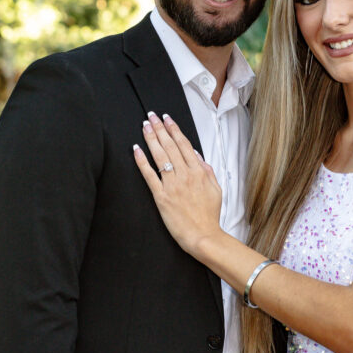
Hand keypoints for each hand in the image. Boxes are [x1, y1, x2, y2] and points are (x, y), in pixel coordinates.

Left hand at [133, 112, 222, 255]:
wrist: (203, 236)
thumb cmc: (209, 216)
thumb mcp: (216, 190)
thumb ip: (207, 171)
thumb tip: (197, 155)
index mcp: (198, 172)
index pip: (183, 144)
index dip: (174, 129)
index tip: (167, 119)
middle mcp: (185, 175)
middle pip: (170, 146)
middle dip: (159, 128)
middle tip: (151, 116)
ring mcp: (172, 185)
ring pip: (159, 156)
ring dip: (151, 138)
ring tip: (144, 126)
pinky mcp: (161, 196)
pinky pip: (149, 175)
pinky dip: (142, 161)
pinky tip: (137, 149)